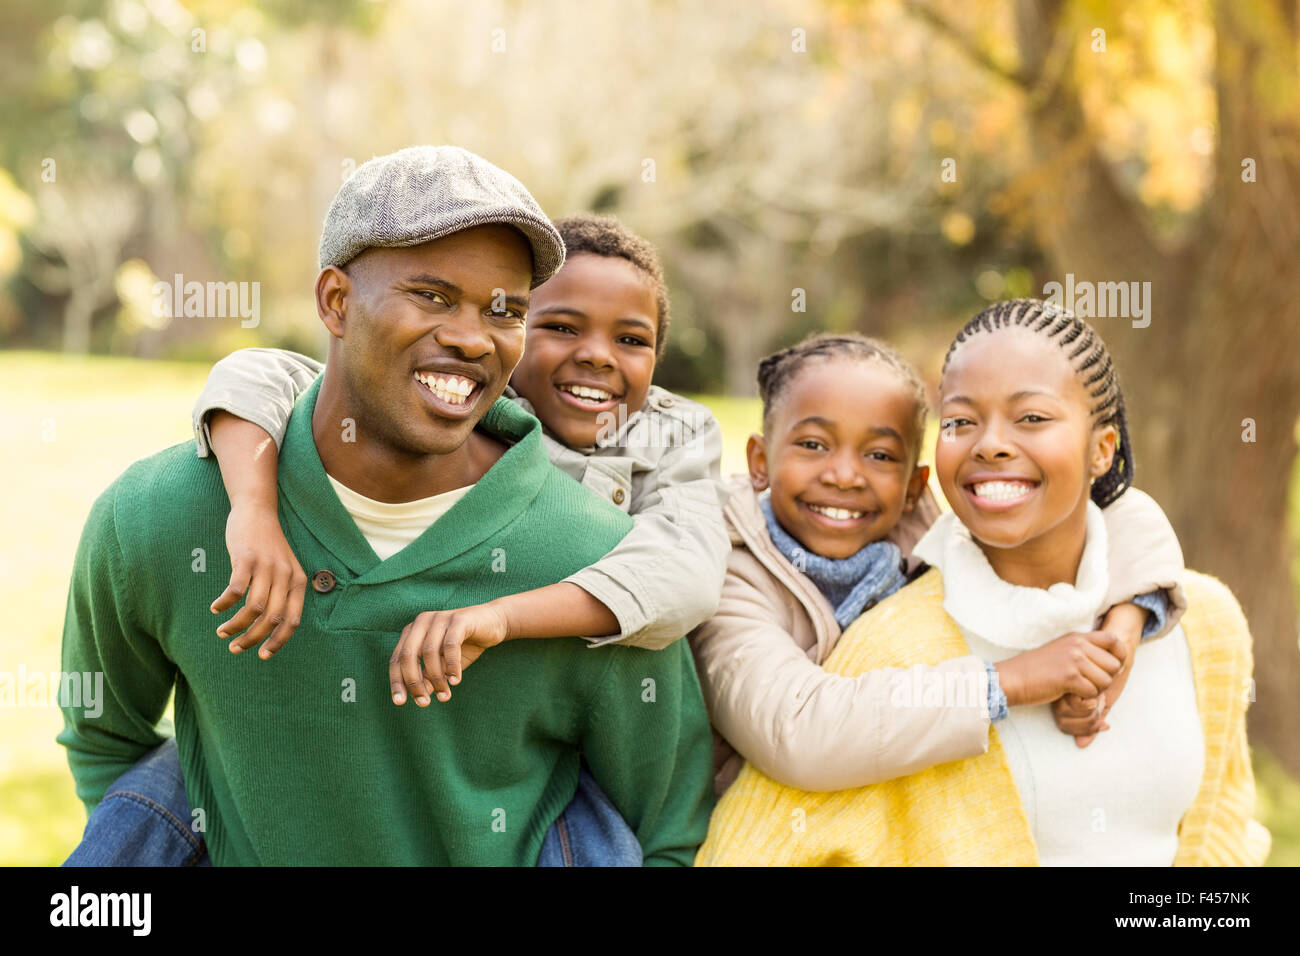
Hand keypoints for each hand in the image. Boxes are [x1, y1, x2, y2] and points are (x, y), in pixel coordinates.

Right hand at [211, 503, 306, 659]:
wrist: (257, 511)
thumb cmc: (268, 546)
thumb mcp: (284, 569)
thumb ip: (281, 593)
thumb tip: (269, 627)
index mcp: (298, 582)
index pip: (292, 621)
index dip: (278, 642)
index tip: (262, 655)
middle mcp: (286, 576)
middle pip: (271, 619)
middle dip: (252, 639)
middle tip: (235, 648)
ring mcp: (267, 566)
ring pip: (253, 608)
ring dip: (236, 625)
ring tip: (222, 631)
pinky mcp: (246, 558)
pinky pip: (235, 590)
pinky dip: (225, 604)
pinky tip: (216, 608)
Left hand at [389, 602, 510, 705]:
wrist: (494, 623)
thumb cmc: (465, 645)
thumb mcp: (444, 665)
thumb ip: (429, 678)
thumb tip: (419, 698)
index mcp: (413, 631)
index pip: (397, 658)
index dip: (396, 681)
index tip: (399, 702)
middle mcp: (422, 622)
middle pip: (408, 655)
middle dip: (414, 682)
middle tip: (424, 702)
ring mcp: (440, 618)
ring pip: (429, 652)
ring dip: (436, 678)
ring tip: (444, 695)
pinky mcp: (459, 619)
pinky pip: (450, 645)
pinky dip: (451, 666)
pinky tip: (455, 681)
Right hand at [996, 630, 1126, 708]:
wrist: (1014, 678)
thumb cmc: (1038, 669)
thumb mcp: (1062, 651)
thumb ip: (1085, 651)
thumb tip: (1116, 663)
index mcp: (1077, 637)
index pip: (1113, 640)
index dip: (1119, 656)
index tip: (1110, 669)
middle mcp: (1078, 645)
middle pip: (1114, 665)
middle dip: (1105, 679)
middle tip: (1088, 684)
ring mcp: (1074, 659)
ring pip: (1106, 681)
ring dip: (1095, 691)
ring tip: (1077, 689)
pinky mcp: (1069, 676)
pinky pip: (1093, 692)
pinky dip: (1084, 699)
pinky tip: (1070, 694)